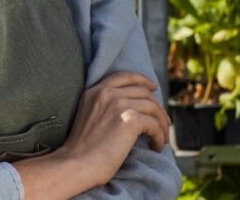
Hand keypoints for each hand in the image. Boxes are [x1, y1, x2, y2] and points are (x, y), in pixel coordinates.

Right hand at [15, 71, 169, 198]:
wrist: (77, 162)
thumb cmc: (82, 148)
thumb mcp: (88, 116)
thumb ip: (105, 106)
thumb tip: (135, 109)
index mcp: (94, 91)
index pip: (123, 76)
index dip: (142, 80)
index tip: (153, 88)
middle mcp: (106, 93)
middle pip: (143, 92)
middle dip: (157, 108)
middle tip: (163, 123)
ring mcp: (118, 105)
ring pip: (153, 107)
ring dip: (162, 124)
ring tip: (161, 139)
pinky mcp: (129, 120)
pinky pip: (155, 124)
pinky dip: (160, 136)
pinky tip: (155, 146)